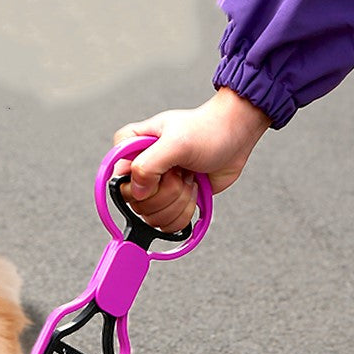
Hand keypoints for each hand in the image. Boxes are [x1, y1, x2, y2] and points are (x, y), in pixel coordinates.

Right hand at [113, 87, 270, 230]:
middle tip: (182, 172)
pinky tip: (193, 190)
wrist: (234, 136)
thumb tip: (136, 192)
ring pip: (154, 217)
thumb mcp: (176, 143)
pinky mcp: (169, 201)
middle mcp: (137, 170)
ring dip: (180, 201)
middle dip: (169, 193)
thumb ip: (148, 166)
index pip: (119, 183)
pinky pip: (167, 224)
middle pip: (138, 205)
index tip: (163, 174)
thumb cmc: (207, 129)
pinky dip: (185, 212)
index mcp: (130, 149)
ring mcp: (153, 188)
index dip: (142, 186)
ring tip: (189, 178)